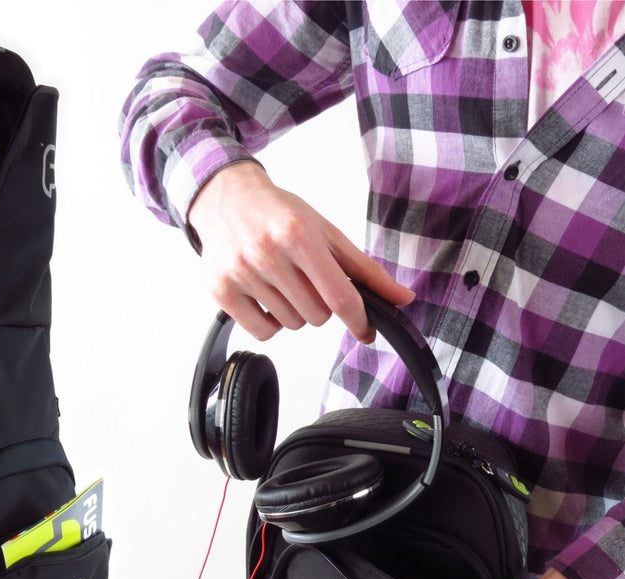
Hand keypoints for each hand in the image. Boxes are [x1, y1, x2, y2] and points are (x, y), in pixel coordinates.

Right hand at [187, 161, 414, 340]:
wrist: (227, 200)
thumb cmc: (279, 215)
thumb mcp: (325, 232)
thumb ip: (365, 269)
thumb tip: (403, 298)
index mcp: (298, 234)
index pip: (339, 296)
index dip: (359, 320)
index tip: (366, 330)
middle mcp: (267, 253)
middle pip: (317, 315)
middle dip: (320, 304)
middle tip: (307, 281)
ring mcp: (241, 273)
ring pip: (291, 325)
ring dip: (295, 311)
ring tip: (283, 284)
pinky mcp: (221, 290)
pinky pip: (263, 332)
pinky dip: (271, 323)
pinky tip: (267, 298)